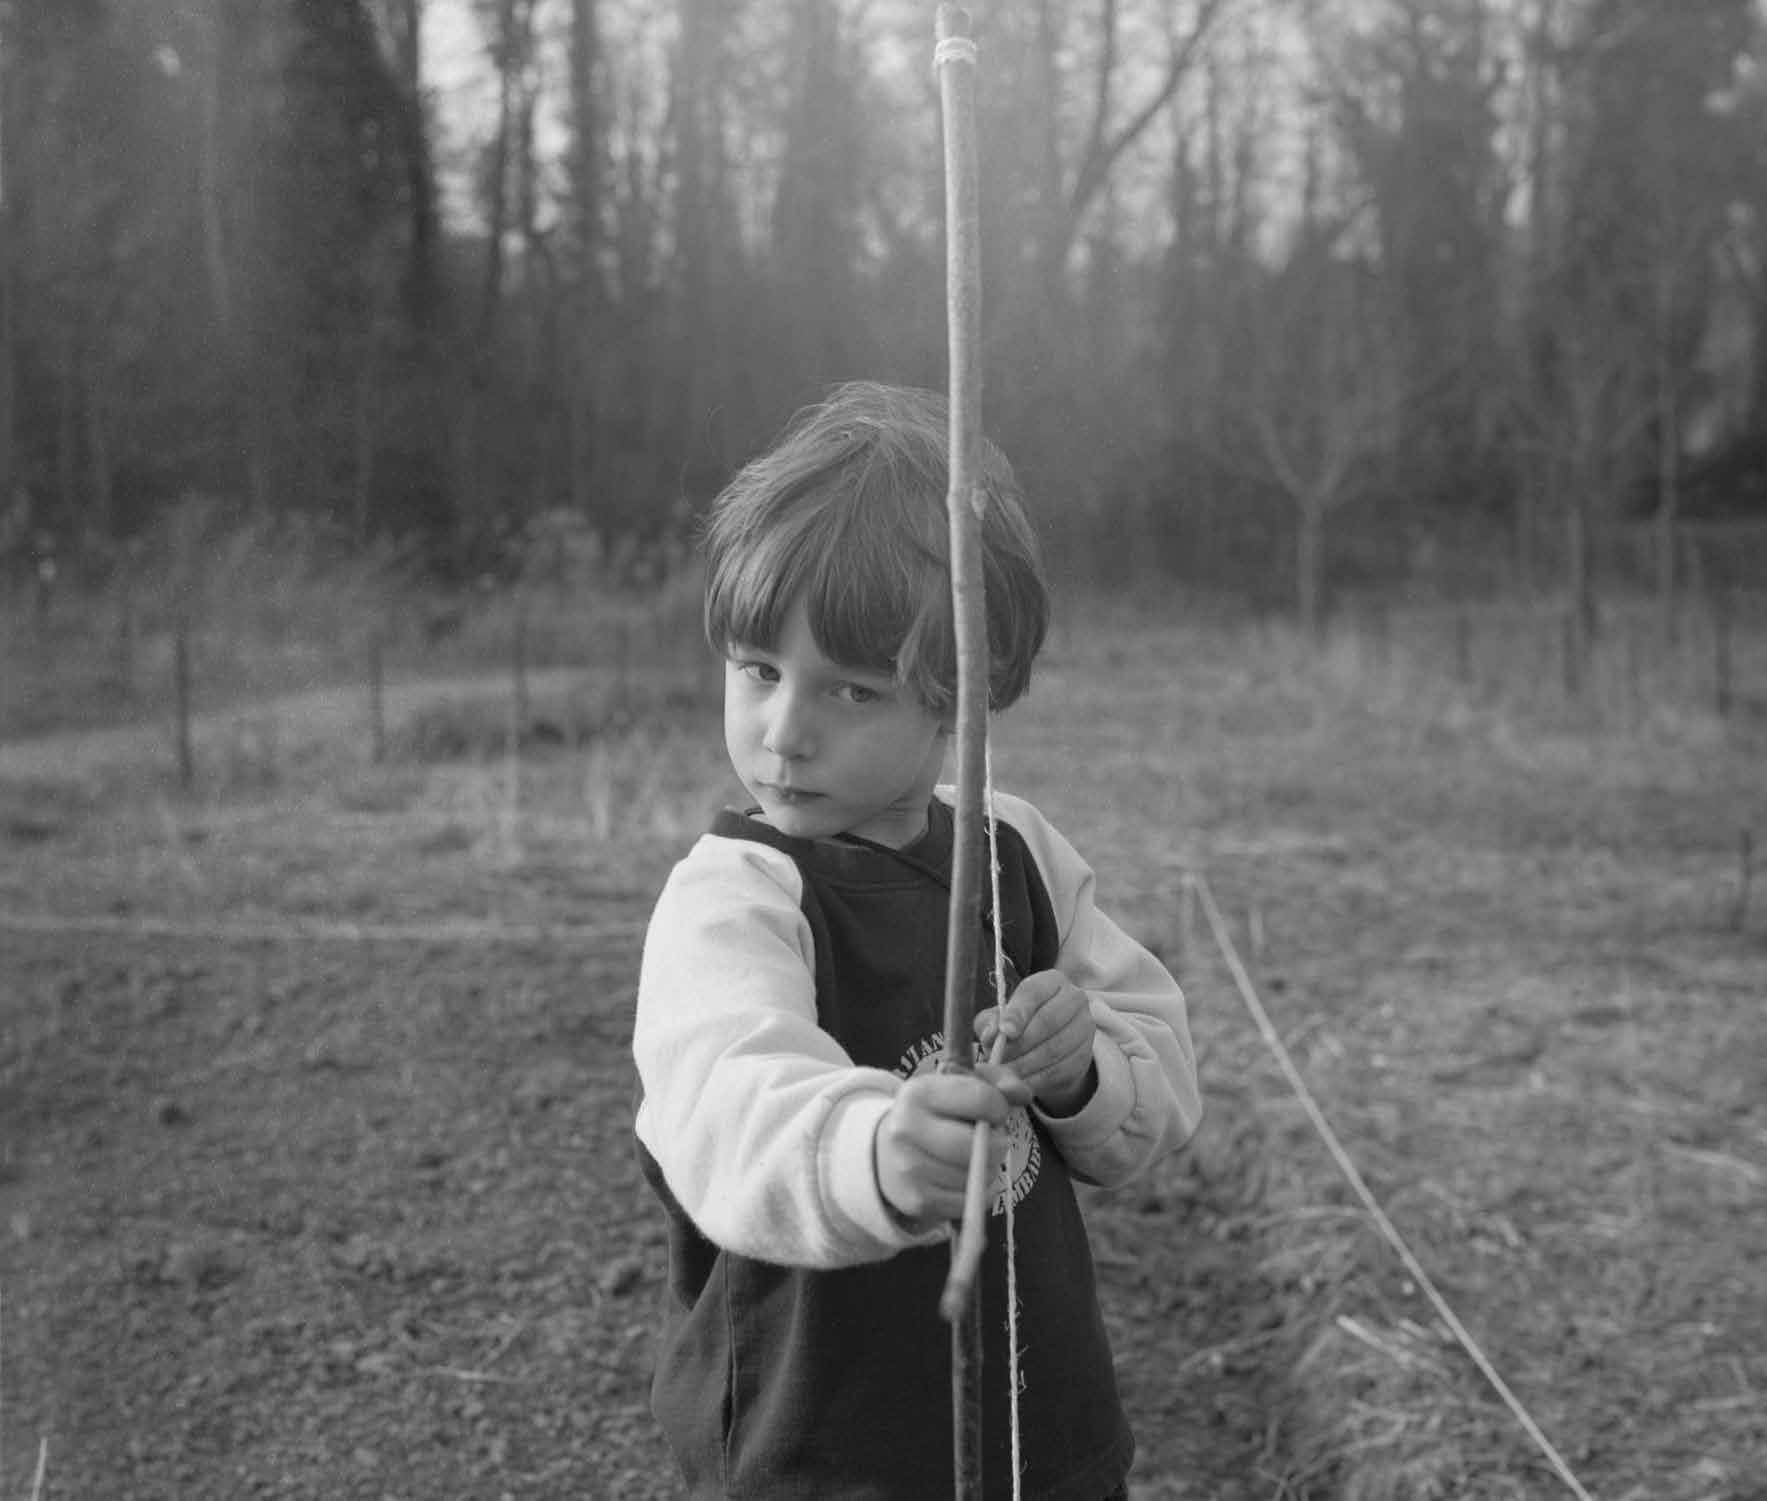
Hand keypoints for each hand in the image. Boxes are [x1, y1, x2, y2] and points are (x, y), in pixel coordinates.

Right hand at [874, 1066, 1030, 1223]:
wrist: (888, 1150)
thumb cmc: (936, 1113)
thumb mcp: (962, 1084)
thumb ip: (999, 1081)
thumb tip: (1023, 1094)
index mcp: (917, 1092)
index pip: (980, 1099)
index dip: (999, 1107)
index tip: (996, 1111)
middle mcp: (905, 1129)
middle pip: (974, 1145)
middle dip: (998, 1145)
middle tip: (996, 1140)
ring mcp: (908, 1168)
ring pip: (974, 1176)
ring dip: (989, 1169)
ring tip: (978, 1158)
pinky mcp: (917, 1201)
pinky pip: (968, 1202)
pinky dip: (978, 1193)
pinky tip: (967, 1177)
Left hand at [976, 970, 1096, 1115]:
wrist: (1048, 1044)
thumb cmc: (1019, 1024)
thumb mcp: (1000, 1017)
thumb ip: (990, 1022)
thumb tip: (991, 1035)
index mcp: (1051, 981)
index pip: (1034, 992)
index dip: (1018, 1012)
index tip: (1005, 1032)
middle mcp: (1074, 999)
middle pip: (1047, 1021)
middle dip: (1020, 1044)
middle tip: (999, 1061)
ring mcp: (1084, 1027)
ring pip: (1055, 1048)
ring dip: (1026, 1065)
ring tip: (1006, 1074)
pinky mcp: (1085, 1055)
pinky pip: (1061, 1070)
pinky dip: (1038, 1079)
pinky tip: (1021, 1084)